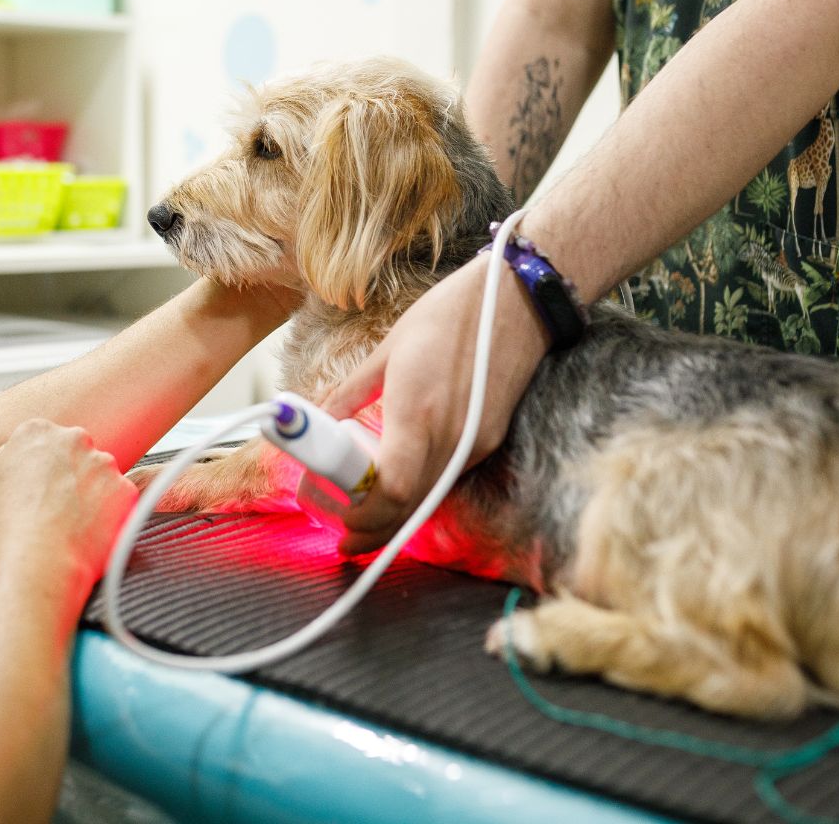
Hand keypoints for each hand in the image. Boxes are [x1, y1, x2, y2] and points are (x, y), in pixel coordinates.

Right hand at [0, 419, 136, 592]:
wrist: (32, 562)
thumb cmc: (2, 528)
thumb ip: (8, 458)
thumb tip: (21, 459)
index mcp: (37, 432)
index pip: (45, 437)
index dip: (42, 464)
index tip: (40, 484)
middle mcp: (75, 440)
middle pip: (77, 452)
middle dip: (71, 473)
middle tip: (56, 505)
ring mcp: (104, 463)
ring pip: (101, 474)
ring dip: (92, 493)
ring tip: (69, 524)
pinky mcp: (125, 488)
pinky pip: (120, 498)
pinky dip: (110, 513)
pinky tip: (87, 531)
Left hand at [324, 255, 549, 553]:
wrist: (519, 301)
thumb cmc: (452, 313)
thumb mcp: (390, 348)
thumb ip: (351, 391)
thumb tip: (319, 418)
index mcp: (418, 411)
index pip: (392, 489)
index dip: (361, 514)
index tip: (334, 518)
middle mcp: (451, 436)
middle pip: (410, 508)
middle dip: (372, 530)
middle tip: (343, 537)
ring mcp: (475, 443)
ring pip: (430, 499)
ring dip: (396, 517)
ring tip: (363, 517)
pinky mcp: (489, 439)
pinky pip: (447, 478)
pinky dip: (420, 493)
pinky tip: (400, 485)